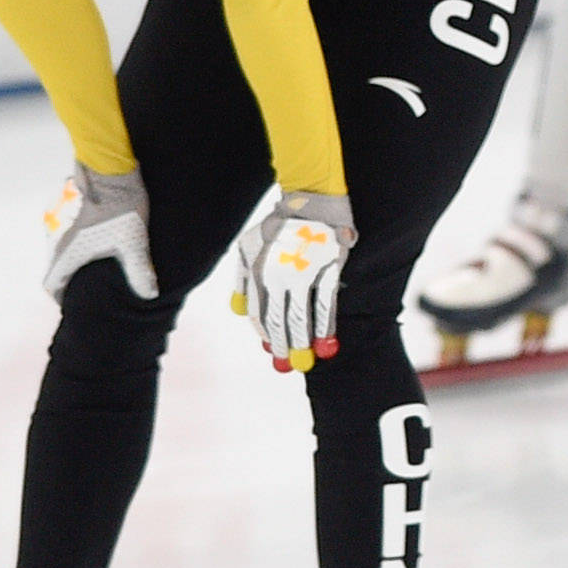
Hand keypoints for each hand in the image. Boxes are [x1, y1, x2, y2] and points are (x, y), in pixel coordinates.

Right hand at [40, 166, 156, 301]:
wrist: (115, 170)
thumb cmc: (121, 206)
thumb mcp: (133, 242)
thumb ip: (139, 270)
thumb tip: (149, 295)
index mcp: (72, 252)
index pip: (52, 282)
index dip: (58, 299)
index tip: (71, 309)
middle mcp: (66, 243)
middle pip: (58, 272)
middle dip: (67, 289)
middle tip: (85, 302)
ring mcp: (73, 231)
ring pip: (66, 258)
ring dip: (74, 273)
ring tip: (95, 285)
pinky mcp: (84, 221)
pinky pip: (76, 246)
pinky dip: (82, 259)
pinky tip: (104, 261)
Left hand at [235, 190, 355, 370]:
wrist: (310, 201)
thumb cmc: (277, 226)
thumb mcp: (248, 247)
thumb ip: (242, 279)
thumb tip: (239, 310)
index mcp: (258, 271)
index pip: (260, 313)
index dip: (266, 335)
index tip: (272, 351)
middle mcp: (279, 275)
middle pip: (279, 320)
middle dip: (282, 346)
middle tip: (286, 366)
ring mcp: (305, 273)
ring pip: (302, 316)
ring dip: (304, 342)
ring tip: (306, 362)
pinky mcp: (328, 269)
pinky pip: (326, 304)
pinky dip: (326, 327)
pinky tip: (327, 343)